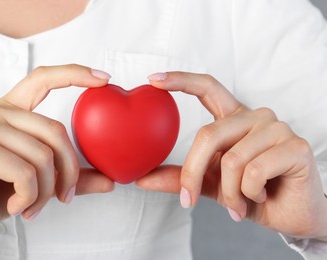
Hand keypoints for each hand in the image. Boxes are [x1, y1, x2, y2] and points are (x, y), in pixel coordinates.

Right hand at [0, 64, 113, 241]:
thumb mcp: (37, 184)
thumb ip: (70, 179)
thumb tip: (110, 181)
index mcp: (11, 112)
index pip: (43, 79)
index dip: (74, 74)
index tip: (104, 78)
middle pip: (55, 131)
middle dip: (68, 171)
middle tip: (64, 197)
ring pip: (43, 155)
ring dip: (46, 191)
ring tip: (33, 207)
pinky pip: (25, 172)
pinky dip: (30, 197)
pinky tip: (17, 207)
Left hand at [137, 72, 326, 239]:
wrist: (289, 215)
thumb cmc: (248, 194)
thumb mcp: (209, 184)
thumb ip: (179, 178)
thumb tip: (140, 178)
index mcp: (233, 118)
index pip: (207, 87)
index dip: (181, 80)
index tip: (152, 80)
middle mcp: (256, 116)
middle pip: (209, 134)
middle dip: (193, 174)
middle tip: (188, 200)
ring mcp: (278, 129)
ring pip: (232, 159)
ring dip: (228, 192)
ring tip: (238, 203)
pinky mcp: (297, 147)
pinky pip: (255, 172)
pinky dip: (249, 194)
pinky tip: (260, 197)